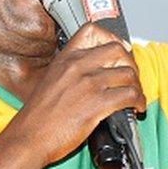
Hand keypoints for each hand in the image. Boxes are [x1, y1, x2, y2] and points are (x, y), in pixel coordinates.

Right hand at [12, 23, 145, 164]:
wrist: (28, 137)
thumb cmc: (37, 116)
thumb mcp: (50, 81)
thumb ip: (71, 73)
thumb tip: (95, 75)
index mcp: (65, 59)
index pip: (93, 31)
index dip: (113, 39)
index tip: (120, 51)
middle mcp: (78, 66)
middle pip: (118, 51)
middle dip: (130, 64)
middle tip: (131, 77)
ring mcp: (89, 84)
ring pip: (128, 74)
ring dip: (137, 86)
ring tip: (135, 96)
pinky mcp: (97, 104)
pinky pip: (130, 95)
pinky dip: (138, 101)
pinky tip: (136, 108)